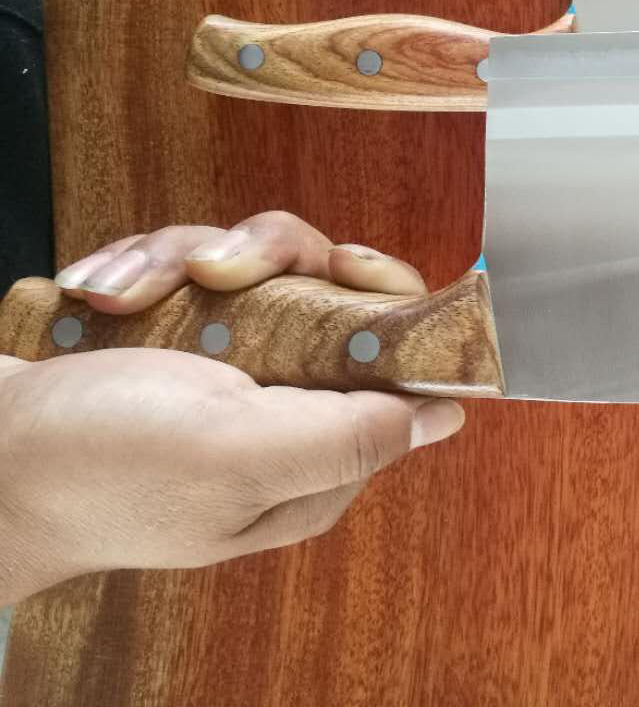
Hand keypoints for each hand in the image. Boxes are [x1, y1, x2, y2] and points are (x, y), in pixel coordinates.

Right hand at [0, 212, 464, 605]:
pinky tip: (103, 291)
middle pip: (328, 284)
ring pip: (252, 260)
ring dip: (184, 258)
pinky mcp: (173, 328)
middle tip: (220, 269)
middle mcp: (283, 402)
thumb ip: (349, 436)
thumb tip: (448, 412)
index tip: (339, 268)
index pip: (400, 356)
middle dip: (267, 258)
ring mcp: (225, 360)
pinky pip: (187, 260)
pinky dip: (143, 265)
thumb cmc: (99, 470)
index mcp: (320, 450)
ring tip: (131, 290)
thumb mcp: (238, 459)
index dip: (383, 297)